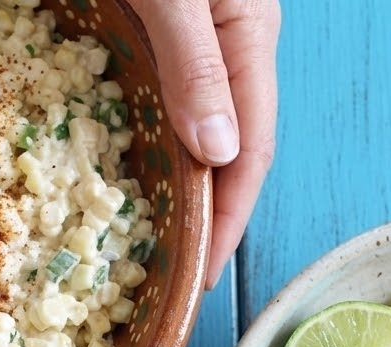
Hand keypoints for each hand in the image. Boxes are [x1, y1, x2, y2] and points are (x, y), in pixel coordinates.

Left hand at [132, 0, 280, 287]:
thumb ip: (196, 64)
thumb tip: (218, 153)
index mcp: (250, 35)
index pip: (250, 152)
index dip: (228, 220)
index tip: (203, 275)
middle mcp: (235, 44)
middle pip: (231, 150)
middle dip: (209, 216)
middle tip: (180, 276)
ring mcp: (206, 39)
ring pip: (200, 130)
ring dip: (184, 185)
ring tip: (162, 238)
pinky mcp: (171, 26)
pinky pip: (170, 102)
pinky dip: (159, 145)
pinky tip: (139, 170)